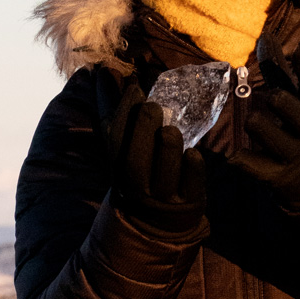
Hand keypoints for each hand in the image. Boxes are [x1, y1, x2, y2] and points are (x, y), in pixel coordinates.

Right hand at [103, 76, 206, 235]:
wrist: (154, 227)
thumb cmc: (141, 175)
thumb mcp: (124, 151)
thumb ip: (119, 115)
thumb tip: (106, 70)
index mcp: (118, 168)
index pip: (114, 140)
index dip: (122, 113)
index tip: (134, 88)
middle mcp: (137, 185)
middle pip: (134, 161)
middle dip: (143, 130)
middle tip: (152, 107)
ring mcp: (164, 198)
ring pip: (163, 173)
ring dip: (167, 147)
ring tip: (170, 130)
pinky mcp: (190, 203)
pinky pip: (191, 184)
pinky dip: (192, 166)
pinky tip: (193, 153)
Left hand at [230, 40, 299, 209]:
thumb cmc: (299, 128)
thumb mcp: (297, 101)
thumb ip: (280, 70)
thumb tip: (266, 35)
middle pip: (290, 106)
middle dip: (279, 99)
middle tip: (272, 98)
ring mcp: (293, 155)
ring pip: (262, 129)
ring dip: (254, 123)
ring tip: (254, 122)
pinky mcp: (277, 176)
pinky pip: (251, 163)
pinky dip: (241, 157)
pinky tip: (236, 154)